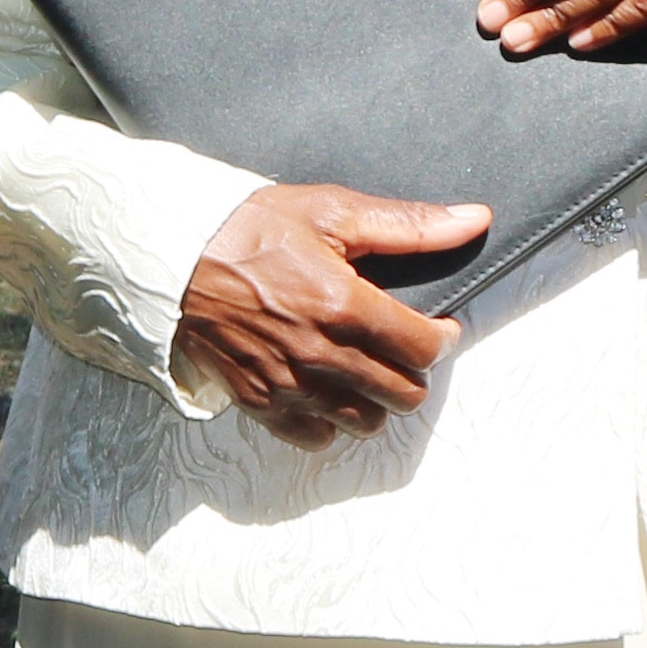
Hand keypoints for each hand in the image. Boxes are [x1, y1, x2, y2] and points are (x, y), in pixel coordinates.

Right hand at [179, 182, 486, 445]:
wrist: (172, 259)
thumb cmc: (249, 230)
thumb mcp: (332, 211)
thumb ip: (408, 224)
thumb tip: (473, 221)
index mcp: (343, 306)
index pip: (425, 349)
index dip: (443, 338)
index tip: (436, 326)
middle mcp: (319, 355)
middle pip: (403, 394)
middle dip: (413, 370)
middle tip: (400, 345)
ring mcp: (288, 385)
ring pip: (365, 421)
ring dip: (376, 398)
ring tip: (365, 366)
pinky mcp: (260, 404)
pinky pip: (316, 436)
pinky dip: (330, 420)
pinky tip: (327, 387)